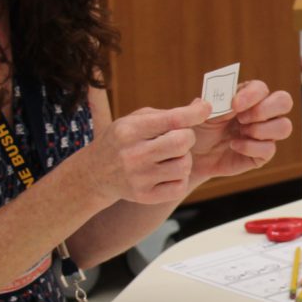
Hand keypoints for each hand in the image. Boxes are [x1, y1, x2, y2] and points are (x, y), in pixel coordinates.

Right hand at [84, 103, 207, 203]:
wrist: (95, 173)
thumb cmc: (122, 140)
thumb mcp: (135, 120)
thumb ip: (167, 114)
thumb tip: (201, 106)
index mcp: (130, 130)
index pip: (172, 120)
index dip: (195, 113)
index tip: (206, 109)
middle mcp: (133, 154)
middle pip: (182, 143)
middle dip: (188, 137)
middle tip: (181, 138)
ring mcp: (138, 178)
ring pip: (184, 166)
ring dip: (184, 159)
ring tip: (171, 156)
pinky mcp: (144, 196)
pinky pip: (179, 187)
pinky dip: (180, 178)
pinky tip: (169, 172)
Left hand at [191, 80, 294, 182]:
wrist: (195, 155)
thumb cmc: (200, 128)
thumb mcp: (202, 113)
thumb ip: (217, 103)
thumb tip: (232, 102)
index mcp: (248, 96)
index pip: (262, 88)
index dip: (252, 95)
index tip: (235, 105)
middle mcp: (262, 112)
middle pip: (284, 102)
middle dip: (265, 110)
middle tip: (242, 120)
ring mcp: (265, 133)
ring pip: (284, 126)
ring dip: (261, 130)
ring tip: (241, 133)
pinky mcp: (263, 154)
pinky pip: (270, 149)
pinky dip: (250, 147)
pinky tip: (234, 146)